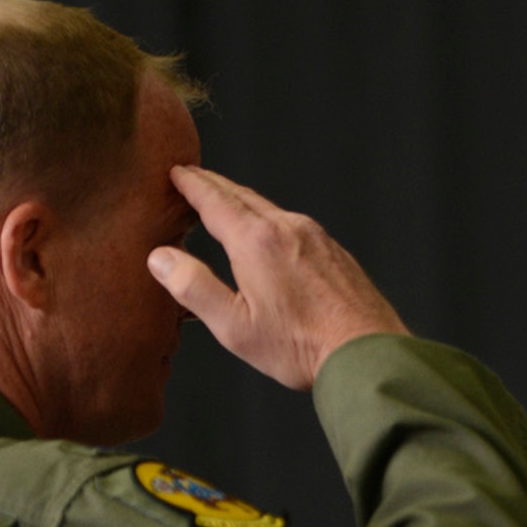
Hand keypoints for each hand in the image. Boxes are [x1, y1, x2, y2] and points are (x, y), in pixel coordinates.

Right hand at [147, 165, 406, 390]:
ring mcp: (317, 238)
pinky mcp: (336, 253)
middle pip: (242, 196)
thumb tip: (160, 257)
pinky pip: (296, 226)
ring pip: (271, 209)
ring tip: (228, 205)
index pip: (214, 200)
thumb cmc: (301, 347)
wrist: (367, 354)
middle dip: (214, 186)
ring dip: (244, 203)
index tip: (176, 173)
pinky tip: (272, 237)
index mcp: (256, 241)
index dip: (191, 185)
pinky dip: (272, 222)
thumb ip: (194, 288)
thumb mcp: (235, 326)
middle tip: (194, 179)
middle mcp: (288, 228)